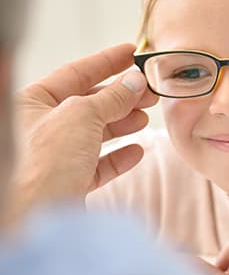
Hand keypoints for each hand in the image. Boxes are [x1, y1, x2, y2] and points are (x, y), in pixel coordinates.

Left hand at [11, 43, 157, 212]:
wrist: (33, 222)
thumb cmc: (42, 163)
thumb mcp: (81, 115)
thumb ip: (111, 97)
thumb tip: (135, 81)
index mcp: (32, 103)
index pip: (75, 73)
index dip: (107, 61)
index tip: (132, 53)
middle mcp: (41, 128)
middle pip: (90, 103)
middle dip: (122, 96)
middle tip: (150, 90)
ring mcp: (54, 156)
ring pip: (95, 133)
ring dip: (123, 124)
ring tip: (145, 117)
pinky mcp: (68, 182)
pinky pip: (97, 165)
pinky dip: (119, 157)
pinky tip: (136, 151)